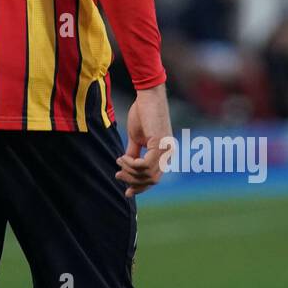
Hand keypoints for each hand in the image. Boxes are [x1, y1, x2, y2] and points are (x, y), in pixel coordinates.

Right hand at [116, 81, 172, 197]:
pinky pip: (145, 164)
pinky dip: (132, 164)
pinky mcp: (161, 144)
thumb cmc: (142, 113)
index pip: (155, 178)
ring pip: (147, 174)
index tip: (127, 192)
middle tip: (118, 174)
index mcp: (165, 153)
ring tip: (119, 162)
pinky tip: (123, 158)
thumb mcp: (137, 138)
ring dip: (130, 171)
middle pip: (152, 180)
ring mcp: (166, 150)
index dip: (141, 187)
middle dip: (133, 181)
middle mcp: (169, 154)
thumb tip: (127, 166)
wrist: (148, 96)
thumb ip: (134, 153)